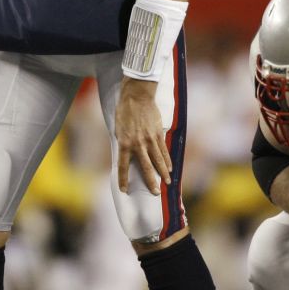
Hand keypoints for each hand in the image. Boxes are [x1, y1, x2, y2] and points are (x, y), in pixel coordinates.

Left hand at [115, 77, 171, 194]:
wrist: (137, 96)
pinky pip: (163, 151)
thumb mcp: (118, 129)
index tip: (124, 190)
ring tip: (168, 183)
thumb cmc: (124, 111)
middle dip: (150, 182)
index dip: (123, 179)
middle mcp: (138, 144)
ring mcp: (150, 140)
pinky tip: (170, 168)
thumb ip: (124, 143)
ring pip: (158, 161)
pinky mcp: (158, 134)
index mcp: (124, 143)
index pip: (123, 166)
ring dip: (163, 173)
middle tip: (155, 193)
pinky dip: (167, 160)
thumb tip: (127, 155)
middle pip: (145, 167)